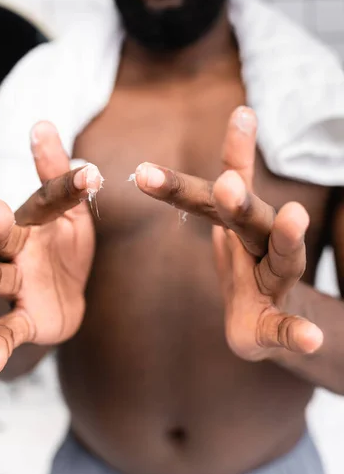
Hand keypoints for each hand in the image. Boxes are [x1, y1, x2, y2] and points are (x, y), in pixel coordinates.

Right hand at [0, 122, 101, 374]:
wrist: (54, 299)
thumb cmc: (58, 248)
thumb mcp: (65, 214)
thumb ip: (58, 175)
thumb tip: (42, 122)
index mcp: (33, 221)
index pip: (47, 200)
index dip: (67, 187)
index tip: (90, 174)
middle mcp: (16, 249)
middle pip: (2, 235)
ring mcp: (14, 285)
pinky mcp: (19, 320)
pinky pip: (4, 332)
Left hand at [134, 106, 323, 359]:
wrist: (264, 318)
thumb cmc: (240, 269)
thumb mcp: (219, 225)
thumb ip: (195, 193)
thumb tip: (161, 157)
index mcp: (234, 225)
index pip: (207, 196)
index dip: (186, 178)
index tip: (199, 136)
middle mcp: (258, 244)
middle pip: (249, 219)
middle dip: (238, 201)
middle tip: (227, 184)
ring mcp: (272, 280)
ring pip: (281, 258)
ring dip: (285, 238)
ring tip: (295, 216)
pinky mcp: (277, 320)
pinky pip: (287, 326)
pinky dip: (298, 331)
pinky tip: (312, 337)